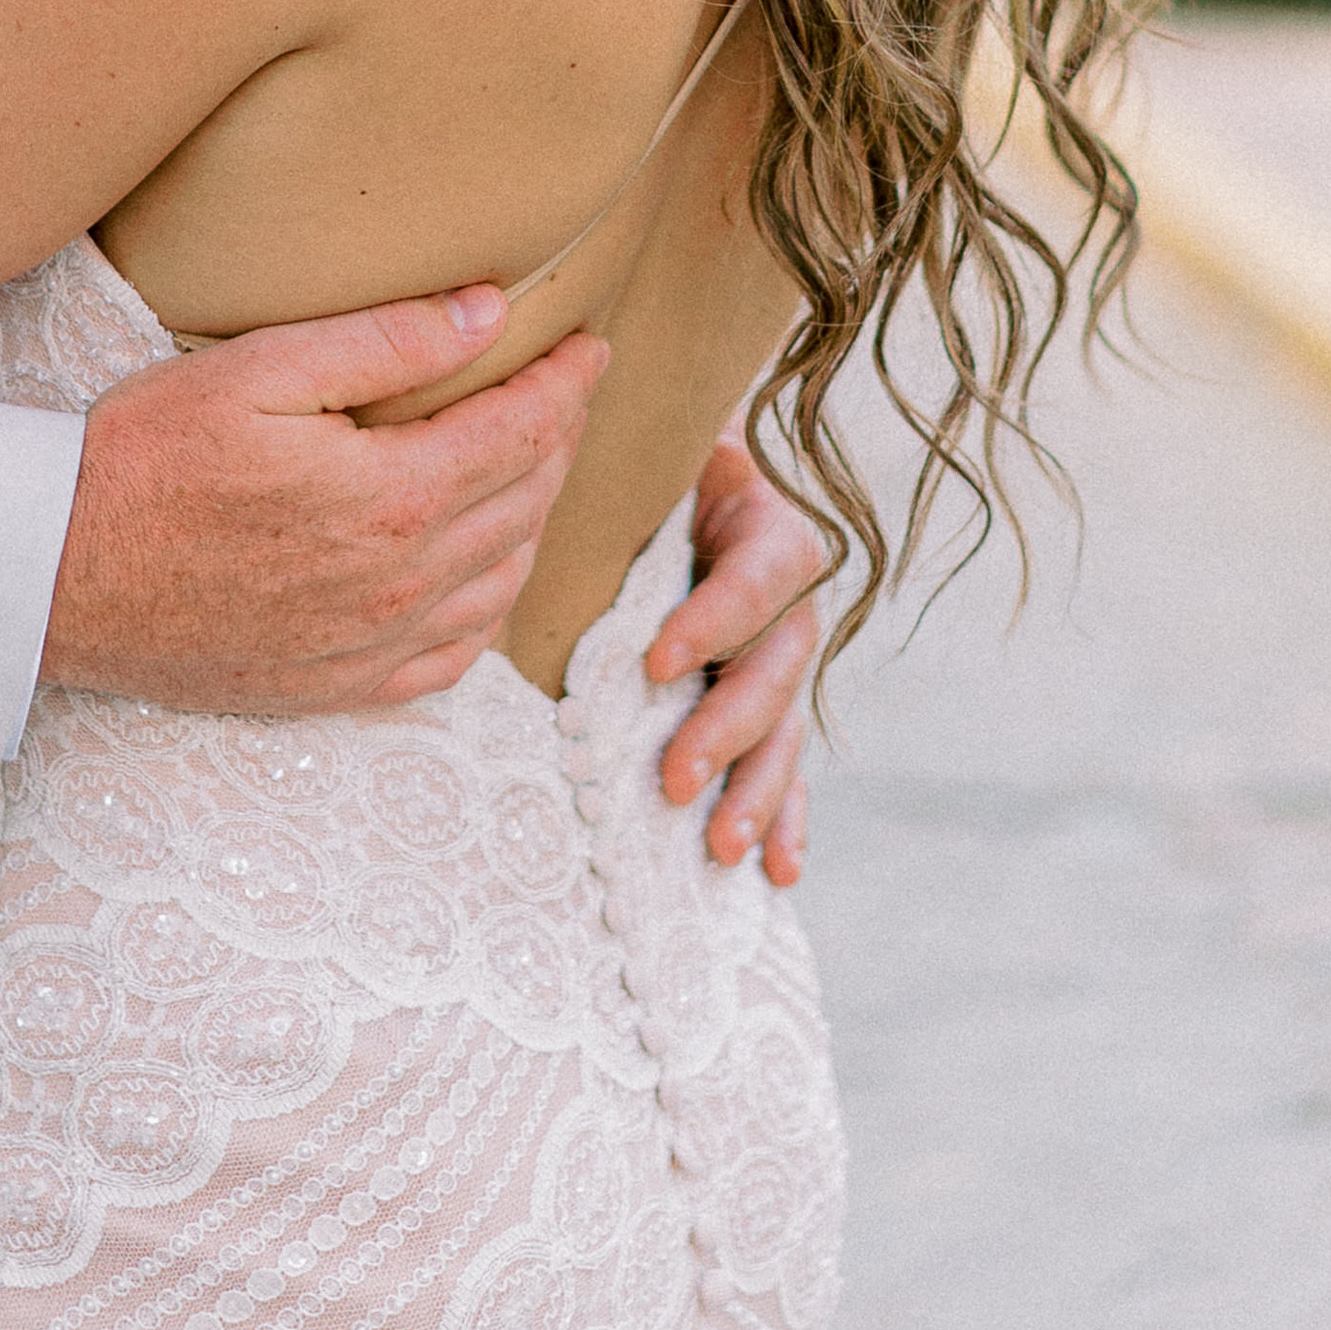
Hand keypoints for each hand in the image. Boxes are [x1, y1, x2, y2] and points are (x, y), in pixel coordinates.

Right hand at [42, 289, 606, 710]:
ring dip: (534, 518)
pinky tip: (478, 573)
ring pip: (504, 582)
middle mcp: (402, 584)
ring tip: (530, 465)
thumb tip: (490, 311)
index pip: (524, 432)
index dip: (569, 383)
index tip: (591, 344)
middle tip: (565, 390)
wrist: (57, 576)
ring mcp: (374, 646)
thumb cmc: (145, 457)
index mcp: (393, 497)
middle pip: (527, 504)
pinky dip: (487, 607)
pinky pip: (453, 658)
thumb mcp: (259, 370)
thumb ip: (385, 341)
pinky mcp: (339, 687)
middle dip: (561, 439)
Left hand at [645, 427, 824, 883]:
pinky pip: (790, 764)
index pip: (759, 574)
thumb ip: (624, 482)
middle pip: (777, 666)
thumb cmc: (648, 466)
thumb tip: (539, 503)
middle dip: (726, 728)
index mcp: (765, 523)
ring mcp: (786, 654)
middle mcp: (789, 595)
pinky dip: (785, 817)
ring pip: (784, 726)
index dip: (715, 619)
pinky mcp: (775, 701)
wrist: (681, 467)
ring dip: (755, 790)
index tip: (655, 663)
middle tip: (674, 779)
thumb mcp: (649, 459)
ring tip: (718, 845)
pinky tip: (779, 870)